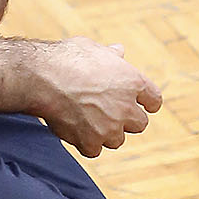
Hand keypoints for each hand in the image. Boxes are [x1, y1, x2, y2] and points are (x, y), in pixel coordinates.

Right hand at [38, 38, 161, 158]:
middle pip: (139, 124)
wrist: (44, 79)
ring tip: (86, 120)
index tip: (138, 103)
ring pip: (116, 140)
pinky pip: (93, 150)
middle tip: (107, 113)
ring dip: (104, 134)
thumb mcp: (92, 49)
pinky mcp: (91, 142)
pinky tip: (74, 130)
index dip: (146, 102)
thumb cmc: (67, 59)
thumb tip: (118, 51)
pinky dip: (85, 143)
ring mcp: (110, 128)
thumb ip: (109, 55)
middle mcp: (126, 107)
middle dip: (125, 120)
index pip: (154, 100)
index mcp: (133, 82)